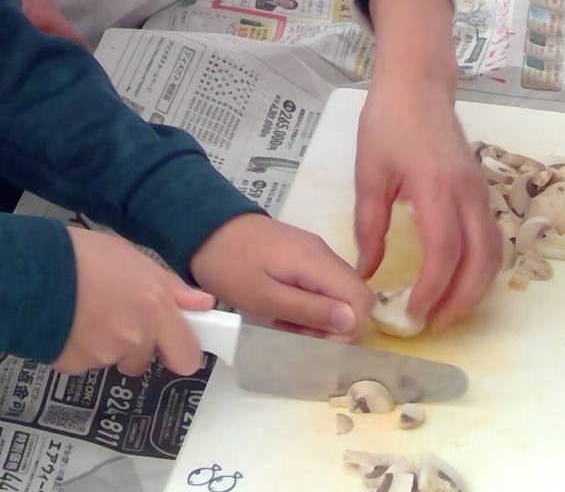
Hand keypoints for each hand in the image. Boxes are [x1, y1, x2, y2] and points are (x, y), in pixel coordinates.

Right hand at [56, 228, 212, 375]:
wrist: (32, 271)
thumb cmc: (84, 256)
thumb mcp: (133, 258)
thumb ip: (170, 287)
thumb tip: (203, 304)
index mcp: (154, 310)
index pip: (186, 355)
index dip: (180, 352)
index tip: (172, 345)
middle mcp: (134, 338)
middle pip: (144, 361)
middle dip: (136, 349)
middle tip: (116, 319)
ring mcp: (103, 355)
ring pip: (111, 359)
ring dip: (103, 345)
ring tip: (83, 313)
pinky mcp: (75, 366)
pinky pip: (83, 362)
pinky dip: (77, 348)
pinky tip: (65, 322)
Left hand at [189, 212, 371, 339]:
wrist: (203, 226)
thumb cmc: (229, 266)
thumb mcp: (264, 297)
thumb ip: (309, 310)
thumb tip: (352, 322)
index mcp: (317, 263)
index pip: (361, 300)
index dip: (347, 329)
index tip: (314, 339)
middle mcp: (323, 253)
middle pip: (355, 296)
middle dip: (336, 325)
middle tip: (300, 334)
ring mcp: (314, 251)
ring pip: (339, 291)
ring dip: (322, 316)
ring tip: (287, 323)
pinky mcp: (302, 252)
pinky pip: (322, 283)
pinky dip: (312, 302)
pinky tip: (284, 309)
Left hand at [355, 0, 499, 332]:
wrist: (419, 85)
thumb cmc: (389, 123)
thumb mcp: (369, 175)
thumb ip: (369, 226)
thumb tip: (366, 272)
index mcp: (437, 188)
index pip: (444, 253)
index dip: (432, 290)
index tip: (411, 314)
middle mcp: (468, 194)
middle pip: (481, 261)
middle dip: (461, 301)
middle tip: (434, 326)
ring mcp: (480, 193)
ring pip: (493, 253)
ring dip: (476, 289)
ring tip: (447, 312)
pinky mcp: (481, 191)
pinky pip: (491, 239)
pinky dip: (481, 268)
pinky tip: (458, 281)